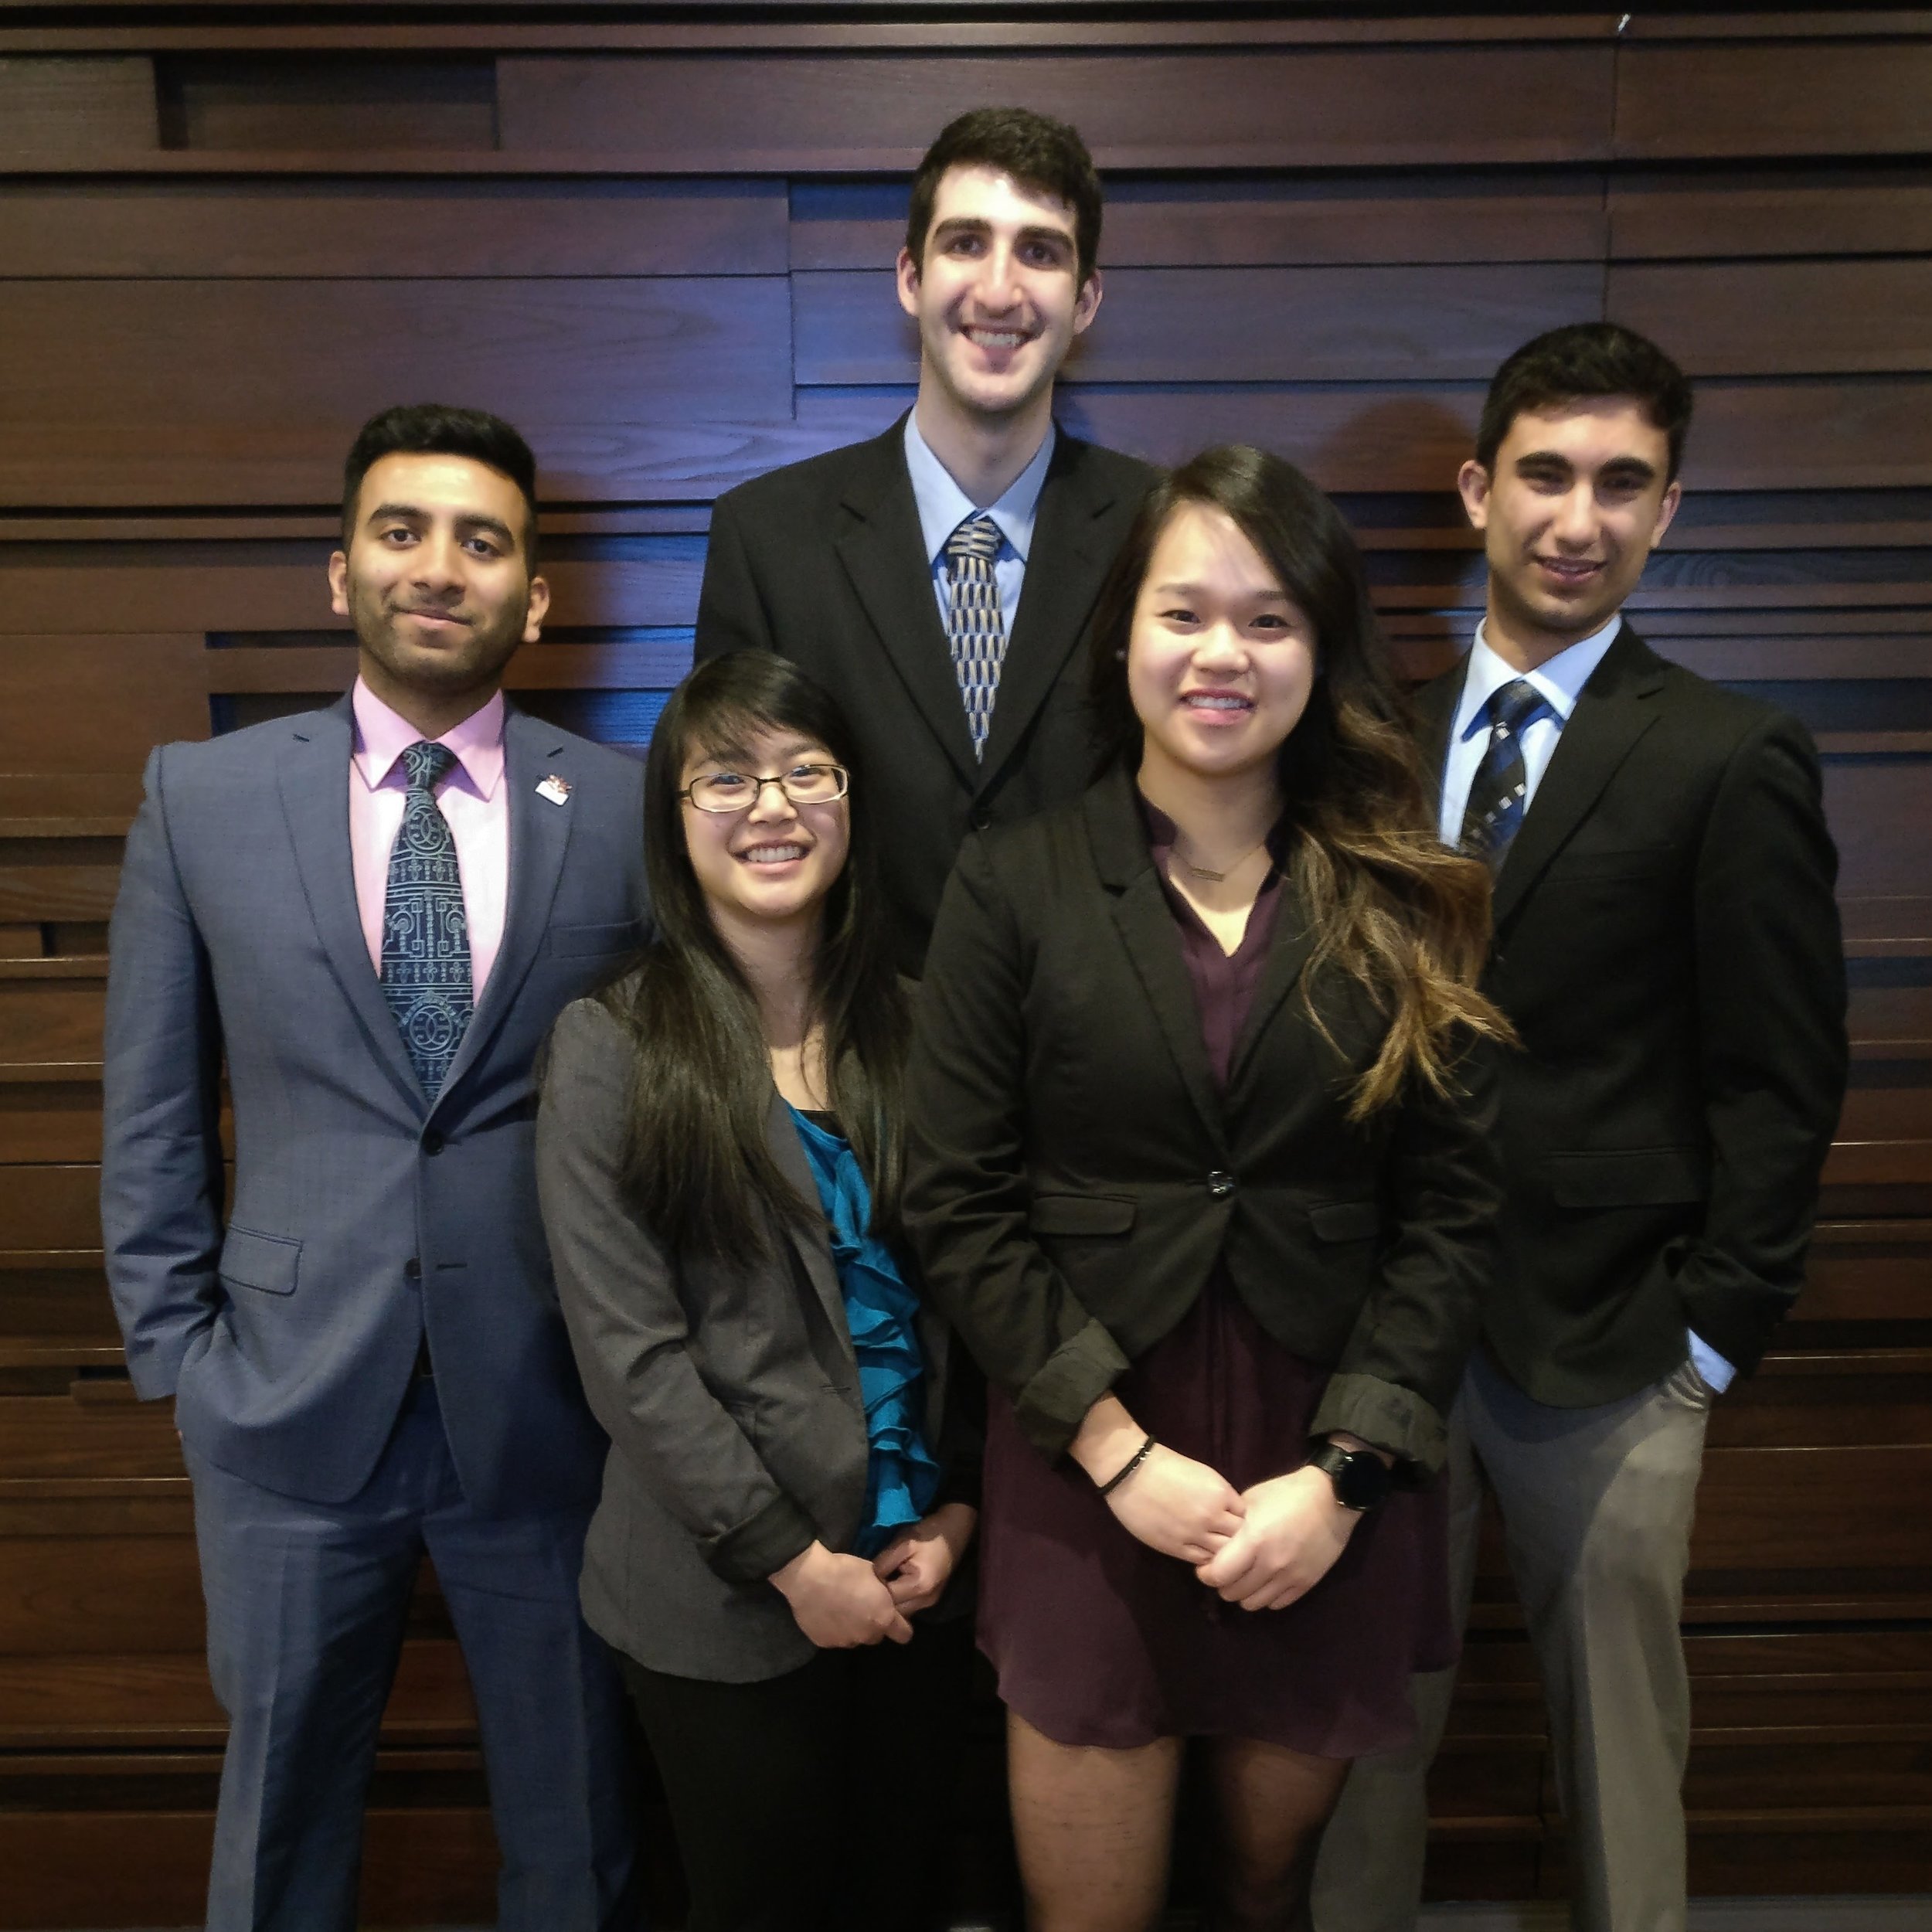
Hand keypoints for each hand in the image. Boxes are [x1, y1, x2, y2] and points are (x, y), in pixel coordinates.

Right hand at [770, 1541, 912, 1648]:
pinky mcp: (825, 1643)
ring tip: (841, 1609)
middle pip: (877, 1636)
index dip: (901, 1625)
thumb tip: (882, 1595)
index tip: (894, 1616)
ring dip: (853, 1628)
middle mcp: (867, 1635)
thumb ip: (882, 1591)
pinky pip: (835, 1638)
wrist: (808, 1578)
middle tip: (862, 1607)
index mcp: (883, 1617)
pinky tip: (826, 1613)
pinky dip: (833, 1629)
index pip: (904, 1634)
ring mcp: (845, 1641)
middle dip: (873, 1624)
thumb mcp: (874, 1572)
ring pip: (855, 1638)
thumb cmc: (845, 1569)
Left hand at [872, 1502, 977, 1613]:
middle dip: (881, 1601)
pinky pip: (909, 1607)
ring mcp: (929, 1603)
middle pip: (895, 1612)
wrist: (953, 1533)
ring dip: (890, 1603)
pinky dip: (899, 1602)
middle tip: (871, 1586)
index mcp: (919, 1586)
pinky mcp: (930, 1600)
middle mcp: (925, 1600)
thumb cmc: (927, 1536)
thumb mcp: (902, 1543)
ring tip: (881, 1588)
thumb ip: (885, 1562)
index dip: (874, 1589)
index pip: (888, 1598)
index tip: (867, 1579)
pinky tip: (893, 1588)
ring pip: (902, 1613)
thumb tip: (870, 1578)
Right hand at [1103, 1444, 1246, 1563]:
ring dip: (1220, 1551)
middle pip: (1238, 1537)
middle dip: (1235, 1537)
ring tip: (1212, 1546)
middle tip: (1224, 1537)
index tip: (1230, 1519)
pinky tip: (1200, 1550)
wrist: (1131, 1472)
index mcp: (1220, 1492)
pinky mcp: (1176, 1547)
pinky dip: (1205, 1558)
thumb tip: (1229, 1515)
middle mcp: (1212, 1515)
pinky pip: (1202, 1560)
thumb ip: (1219, 1496)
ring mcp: (1194, 1533)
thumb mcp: (1202, 1474)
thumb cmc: (1165, 1466)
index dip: (1238, 1519)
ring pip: (1222, 1553)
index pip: (1244, 1516)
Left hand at [1194, 1467, 1357, 1609]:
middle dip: (1223, 1584)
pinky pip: (1277, 1604)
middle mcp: (1270, 1564)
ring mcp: (1290, 1577)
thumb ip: (1233, 1524)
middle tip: (1226, 1572)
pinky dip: (1267, 1596)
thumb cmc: (1287, 1493)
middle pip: (1232, 1593)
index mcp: (1253, 1540)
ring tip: (1246, 1578)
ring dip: (1244, 1593)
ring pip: (1253, 1604)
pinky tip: (1266, 1581)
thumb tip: (1217, 1541)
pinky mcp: (1306, 1584)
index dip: (1207, 1573)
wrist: (1331, 1498)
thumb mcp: (1252, 1500)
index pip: (1218, 1575)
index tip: (1206, 1567)